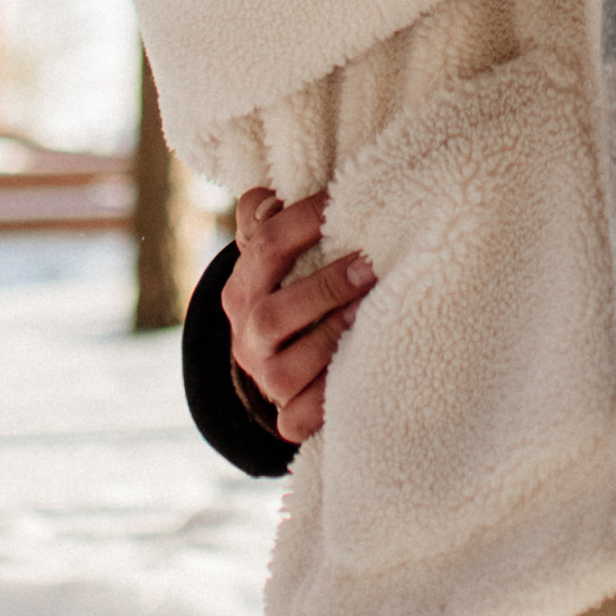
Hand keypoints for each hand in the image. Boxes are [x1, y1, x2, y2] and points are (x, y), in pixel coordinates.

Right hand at [225, 187, 374, 446]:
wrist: (284, 362)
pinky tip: (366, 373)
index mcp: (241, 290)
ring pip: (285, 371)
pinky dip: (328, 401)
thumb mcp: (275, 255)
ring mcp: (267, 380)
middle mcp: (247, 337)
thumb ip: (268, 220)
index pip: (265, 247)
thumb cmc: (292, 291)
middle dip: (323, 288)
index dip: (304, 221)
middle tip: (371, 265)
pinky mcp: (289, 417)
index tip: (347, 199)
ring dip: (331, 339)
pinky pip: (301, 418)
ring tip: (374, 313)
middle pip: (271, 315)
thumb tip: (270, 197)